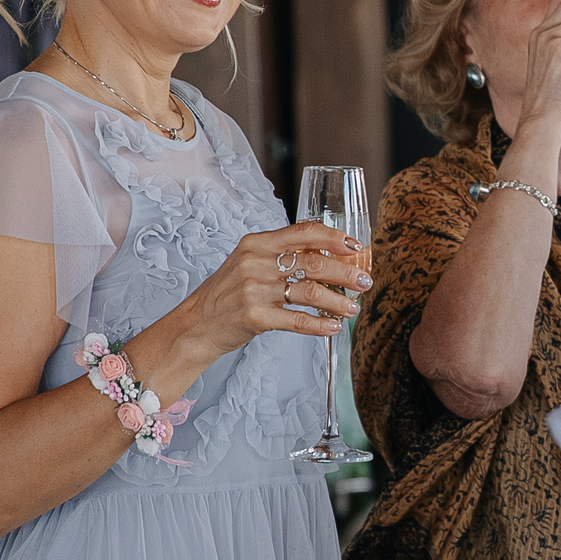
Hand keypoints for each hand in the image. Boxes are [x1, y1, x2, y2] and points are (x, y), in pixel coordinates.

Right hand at [161, 221, 371, 365]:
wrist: (196, 324)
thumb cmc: (228, 294)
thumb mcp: (249, 263)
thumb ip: (281, 256)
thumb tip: (328, 256)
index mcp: (257, 243)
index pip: (303, 232)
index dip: (334, 238)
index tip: (356, 247)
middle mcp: (255, 262)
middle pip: (314, 263)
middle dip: (346, 274)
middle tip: (365, 282)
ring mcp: (254, 290)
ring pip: (310, 292)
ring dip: (338, 302)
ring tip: (353, 309)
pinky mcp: (255, 317)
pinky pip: (298, 320)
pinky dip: (320, 325)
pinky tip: (333, 327)